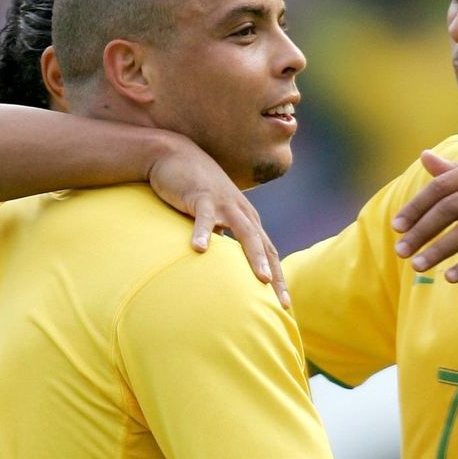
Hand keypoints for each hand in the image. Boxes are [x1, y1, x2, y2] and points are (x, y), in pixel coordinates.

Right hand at [148, 136, 289, 307]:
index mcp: (246, 219)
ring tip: (262, 279)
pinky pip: (204, 218)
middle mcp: (241, 212)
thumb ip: (221, 237)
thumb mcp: (212, 217)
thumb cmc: (193, 189)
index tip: (284, 304)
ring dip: (255, 256)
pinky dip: (203, 232)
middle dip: (276, 275)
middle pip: (264, 247)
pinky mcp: (202, 196)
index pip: (268, 252)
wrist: (173, 154)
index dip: (278, 277)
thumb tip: (222, 262)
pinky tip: (198, 250)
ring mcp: (224, 203)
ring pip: (245, 232)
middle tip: (282, 302)